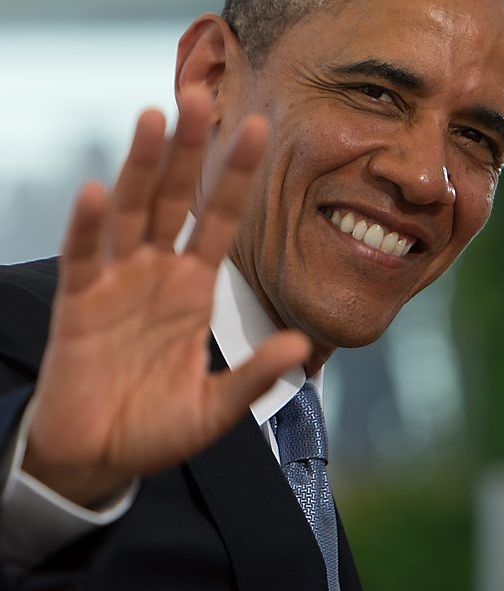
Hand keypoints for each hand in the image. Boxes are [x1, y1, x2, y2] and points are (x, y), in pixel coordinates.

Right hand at [22, 87, 309, 506]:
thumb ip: (255, 375)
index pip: (220, 220)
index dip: (237, 178)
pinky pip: (84, 259)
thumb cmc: (158, 427)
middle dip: (189, 151)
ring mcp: (117, 284)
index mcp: (194, 289)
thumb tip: (302, 346)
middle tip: (201, 97)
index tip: (260, 129)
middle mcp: (158, 275)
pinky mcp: (79, 305)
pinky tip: (100, 192)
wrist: (100, 458)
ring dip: (142, 168)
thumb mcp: (218, 406)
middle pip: (175, 200)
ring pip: (131, 214)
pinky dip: (90, 228)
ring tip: (155, 118)